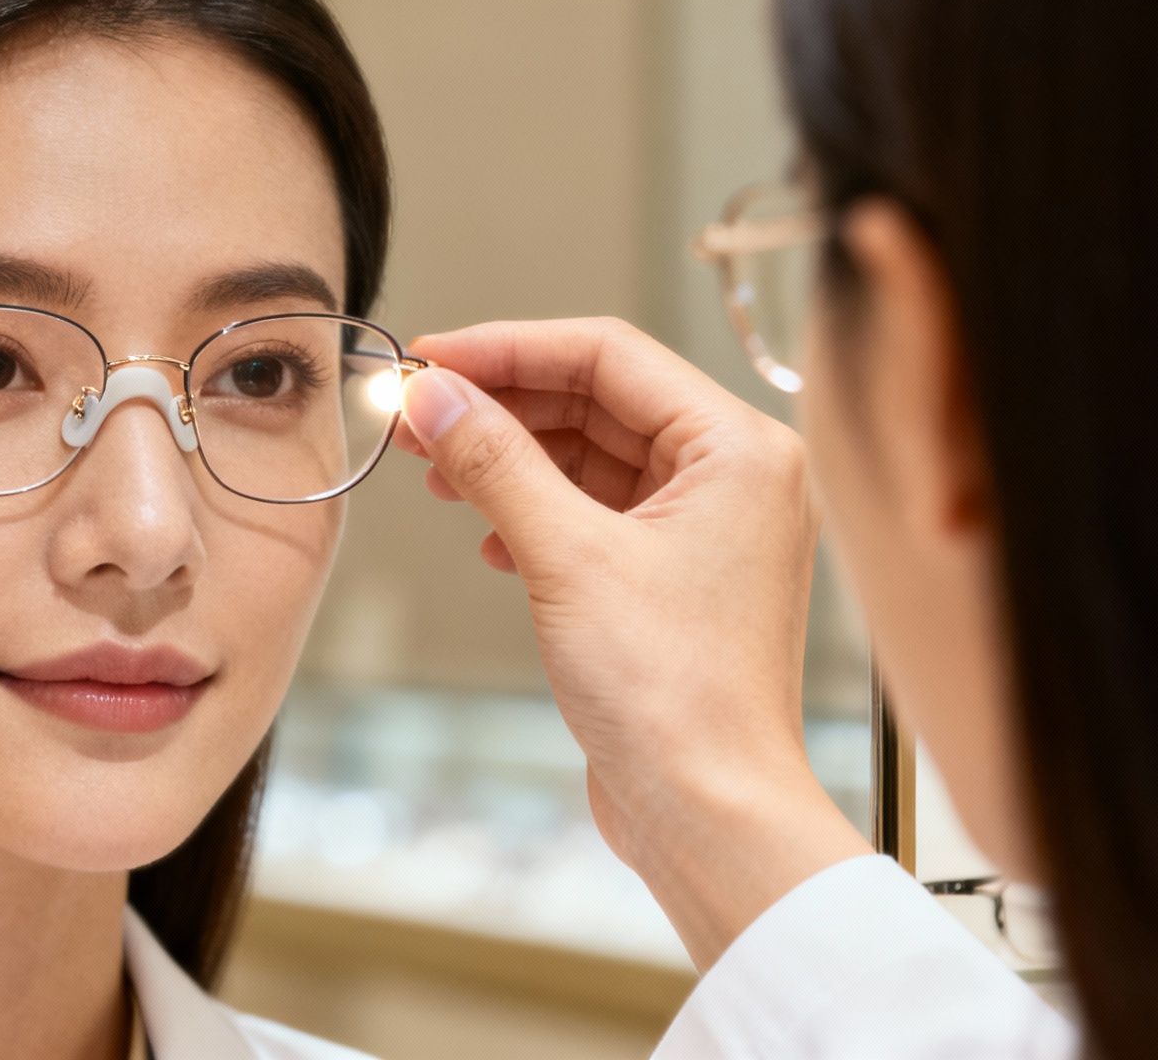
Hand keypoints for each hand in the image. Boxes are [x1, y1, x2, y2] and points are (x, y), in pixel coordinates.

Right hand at [397, 317, 871, 967]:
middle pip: (598, 400)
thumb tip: (434, 396)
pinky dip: (534, 512)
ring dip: (510, 458)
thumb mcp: (566, 558)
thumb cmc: (675, 696)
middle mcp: (734, 478)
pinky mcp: (672, 579)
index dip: (508, 347)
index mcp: (738, 448)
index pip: (608, 355)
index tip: (431, 358)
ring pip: (590, 456)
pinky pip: (594, 512)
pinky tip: (488, 538)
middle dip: (502, 404)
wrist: (707, 811)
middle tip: (418, 412)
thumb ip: (495, 462)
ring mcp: (706, 530)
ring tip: (436, 469)